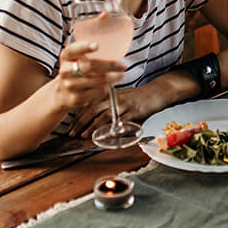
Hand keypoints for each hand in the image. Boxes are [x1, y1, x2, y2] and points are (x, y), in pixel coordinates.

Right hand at [52, 41, 123, 113]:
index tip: (96, 45)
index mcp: (66, 57)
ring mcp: (70, 86)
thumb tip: (116, 48)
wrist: (61, 94)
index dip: (84, 47)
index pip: (72, 50)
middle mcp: (66, 71)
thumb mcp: (75, 59)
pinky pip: (98, 91)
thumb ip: (88, 53)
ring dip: (113, 77)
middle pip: (90, 66)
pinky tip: (107, 85)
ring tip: (119, 75)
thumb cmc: (74, 72)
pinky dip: (106, 88)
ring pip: (98, 80)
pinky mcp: (77, 98)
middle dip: (110, 65)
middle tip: (122, 66)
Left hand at [69, 71, 190, 136]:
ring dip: (91, 127)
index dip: (77, 115)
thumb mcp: (121, 95)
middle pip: (92, 110)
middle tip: (71, 132)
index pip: (88, 104)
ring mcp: (123, 105)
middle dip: (80, 122)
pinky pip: (119, 122)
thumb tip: (94, 115)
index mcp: (109, 93)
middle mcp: (114, 98)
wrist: (158, 92)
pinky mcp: (133, 112)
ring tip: (83, 135)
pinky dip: (110, 129)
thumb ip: (108, 103)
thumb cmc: (139, 95)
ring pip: (103, 116)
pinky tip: (104, 135)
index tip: (70, 125)